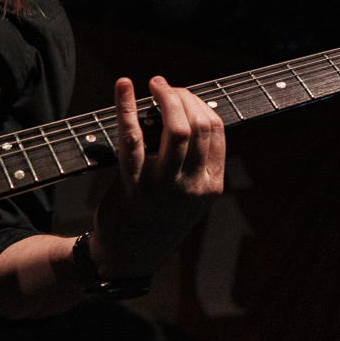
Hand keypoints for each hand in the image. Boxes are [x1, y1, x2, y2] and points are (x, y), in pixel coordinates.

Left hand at [92, 76, 225, 277]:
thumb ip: (194, 164)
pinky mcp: (134, 185)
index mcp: (211, 186)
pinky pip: (132, 138)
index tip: (181, 94)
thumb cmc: (155, 220)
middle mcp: (193, 186)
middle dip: (182, 95)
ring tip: (153, 84)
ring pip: (175, 128)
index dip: (198, 103)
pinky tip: (123, 86)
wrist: (127, 257)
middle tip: (163, 85)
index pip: (216, 129)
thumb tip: (185, 114)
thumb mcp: (189, 198)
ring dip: (165, 97)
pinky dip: (126, 107)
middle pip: (198, 124)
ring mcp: (165, 186)